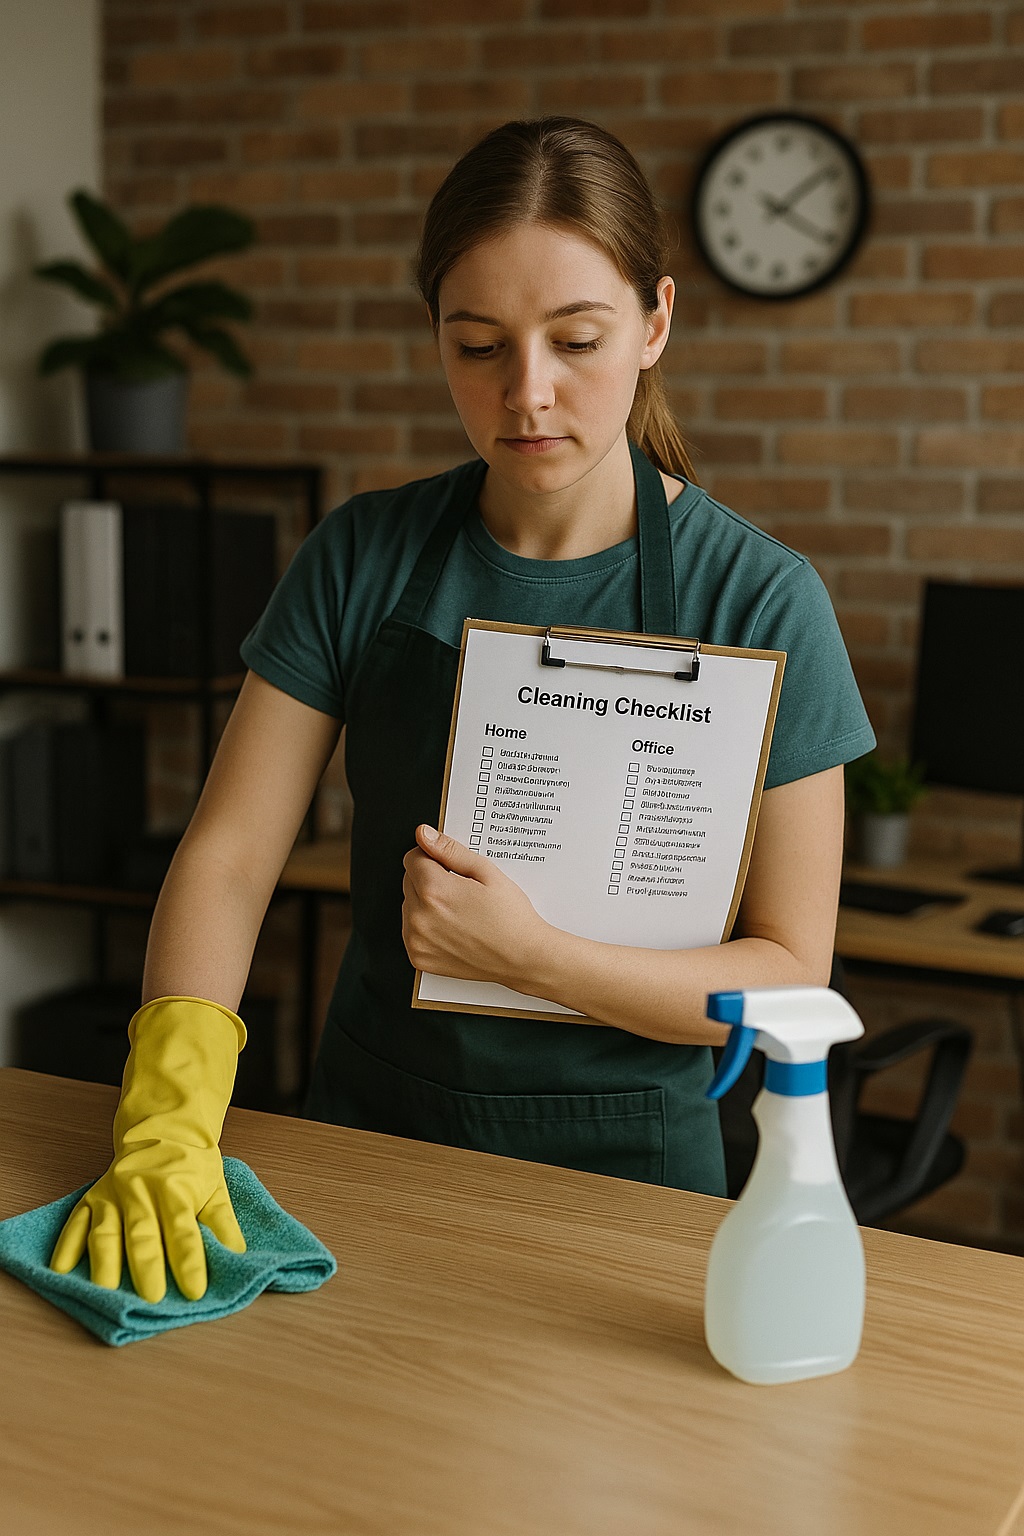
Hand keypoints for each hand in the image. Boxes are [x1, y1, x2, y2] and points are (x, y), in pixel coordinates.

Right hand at [49, 997, 246, 1302]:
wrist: (163, 1127)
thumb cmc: (192, 1165)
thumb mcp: (216, 1187)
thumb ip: (223, 1223)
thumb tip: (237, 1256)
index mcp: (176, 1188)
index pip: (183, 1230)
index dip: (189, 1261)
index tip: (195, 1291)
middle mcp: (141, 1190)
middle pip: (143, 1233)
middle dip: (146, 1266)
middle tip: (151, 1298)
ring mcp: (113, 1194)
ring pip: (106, 1231)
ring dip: (104, 1263)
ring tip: (105, 1292)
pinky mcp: (92, 1198)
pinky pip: (75, 1223)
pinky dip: (66, 1246)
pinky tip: (61, 1271)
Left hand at [402, 825, 549, 988]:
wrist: (522, 957)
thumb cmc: (510, 917)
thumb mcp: (486, 872)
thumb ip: (450, 850)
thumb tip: (424, 834)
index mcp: (434, 890)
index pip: (413, 858)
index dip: (434, 858)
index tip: (451, 869)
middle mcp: (420, 916)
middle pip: (409, 881)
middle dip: (429, 880)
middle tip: (461, 893)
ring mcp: (417, 940)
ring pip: (409, 906)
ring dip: (425, 904)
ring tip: (459, 913)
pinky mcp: (419, 957)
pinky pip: (411, 931)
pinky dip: (426, 927)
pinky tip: (452, 929)